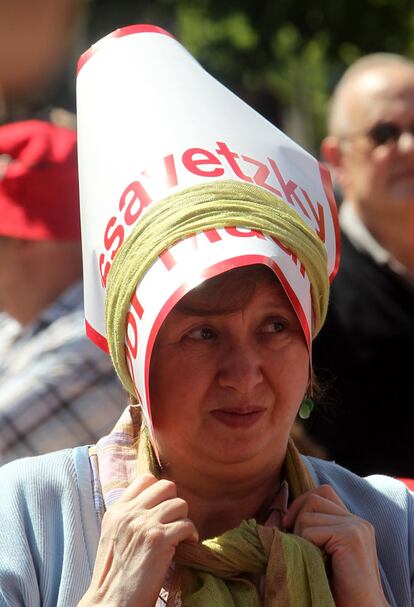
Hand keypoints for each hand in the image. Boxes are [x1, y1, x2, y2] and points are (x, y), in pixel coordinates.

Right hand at [79, 474, 197, 606]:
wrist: (112, 603)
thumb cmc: (115, 575)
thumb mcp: (113, 535)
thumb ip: (129, 516)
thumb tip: (154, 504)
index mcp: (117, 510)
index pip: (145, 479)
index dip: (159, 492)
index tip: (163, 508)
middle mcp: (130, 513)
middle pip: (166, 486)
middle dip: (174, 503)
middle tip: (173, 521)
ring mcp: (144, 524)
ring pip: (180, 504)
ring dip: (184, 519)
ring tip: (180, 535)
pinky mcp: (159, 540)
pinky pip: (187, 524)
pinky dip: (191, 534)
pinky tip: (186, 544)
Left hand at [283, 485, 389, 606]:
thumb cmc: (338, 588)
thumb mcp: (325, 553)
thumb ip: (316, 530)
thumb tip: (283, 514)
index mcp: (354, 523)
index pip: (323, 492)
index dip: (302, 503)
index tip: (288, 525)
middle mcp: (358, 521)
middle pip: (314, 498)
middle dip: (297, 517)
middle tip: (296, 543)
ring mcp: (356, 527)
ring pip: (309, 513)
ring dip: (300, 535)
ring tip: (309, 556)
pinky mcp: (350, 537)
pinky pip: (310, 531)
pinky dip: (304, 546)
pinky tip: (315, 563)